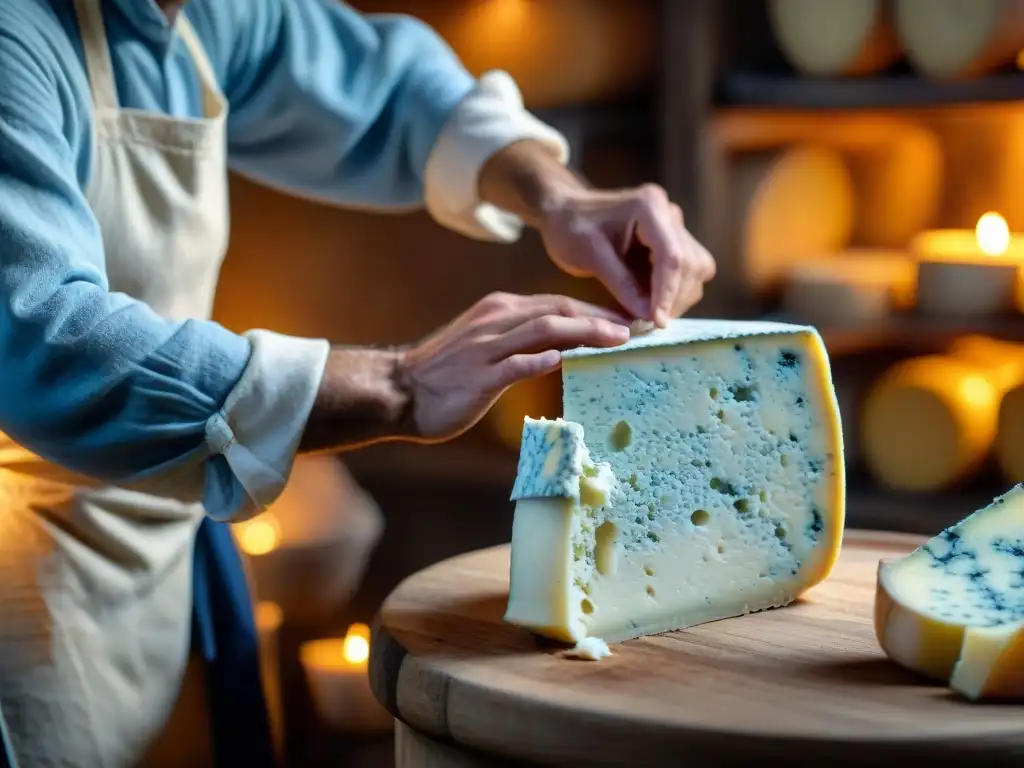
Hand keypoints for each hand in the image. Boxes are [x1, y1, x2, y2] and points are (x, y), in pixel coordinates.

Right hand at [397, 292, 628, 441]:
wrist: (400, 389)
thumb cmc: (447, 373)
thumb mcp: (488, 345)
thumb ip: (523, 340)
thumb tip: (563, 345)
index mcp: (501, 311)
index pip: (557, 304)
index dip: (595, 312)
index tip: (626, 322)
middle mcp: (496, 320)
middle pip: (558, 310)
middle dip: (600, 318)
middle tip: (636, 328)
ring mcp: (487, 347)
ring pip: (543, 330)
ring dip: (584, 333)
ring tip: (616, 340)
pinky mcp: (478, 377)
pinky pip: (514, 365)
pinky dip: (538, 360)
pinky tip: (562, 359)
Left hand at [478, 141, 715, 327]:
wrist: (566, 212)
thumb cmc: (571, 228)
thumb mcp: (589, 256)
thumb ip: (621, 284)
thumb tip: (648, 316)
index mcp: (649, 206)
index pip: (671, 256)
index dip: (667, 293)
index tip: (655, 322)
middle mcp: (669, 212)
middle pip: (691, 263)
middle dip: (674, 298)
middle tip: (650, 324)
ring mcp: (675, 225)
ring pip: (698, 268)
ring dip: (679, 297)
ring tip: (651, 315)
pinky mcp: (675, 239)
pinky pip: (690, 269)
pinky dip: (676, 291)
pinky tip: (654, 304)